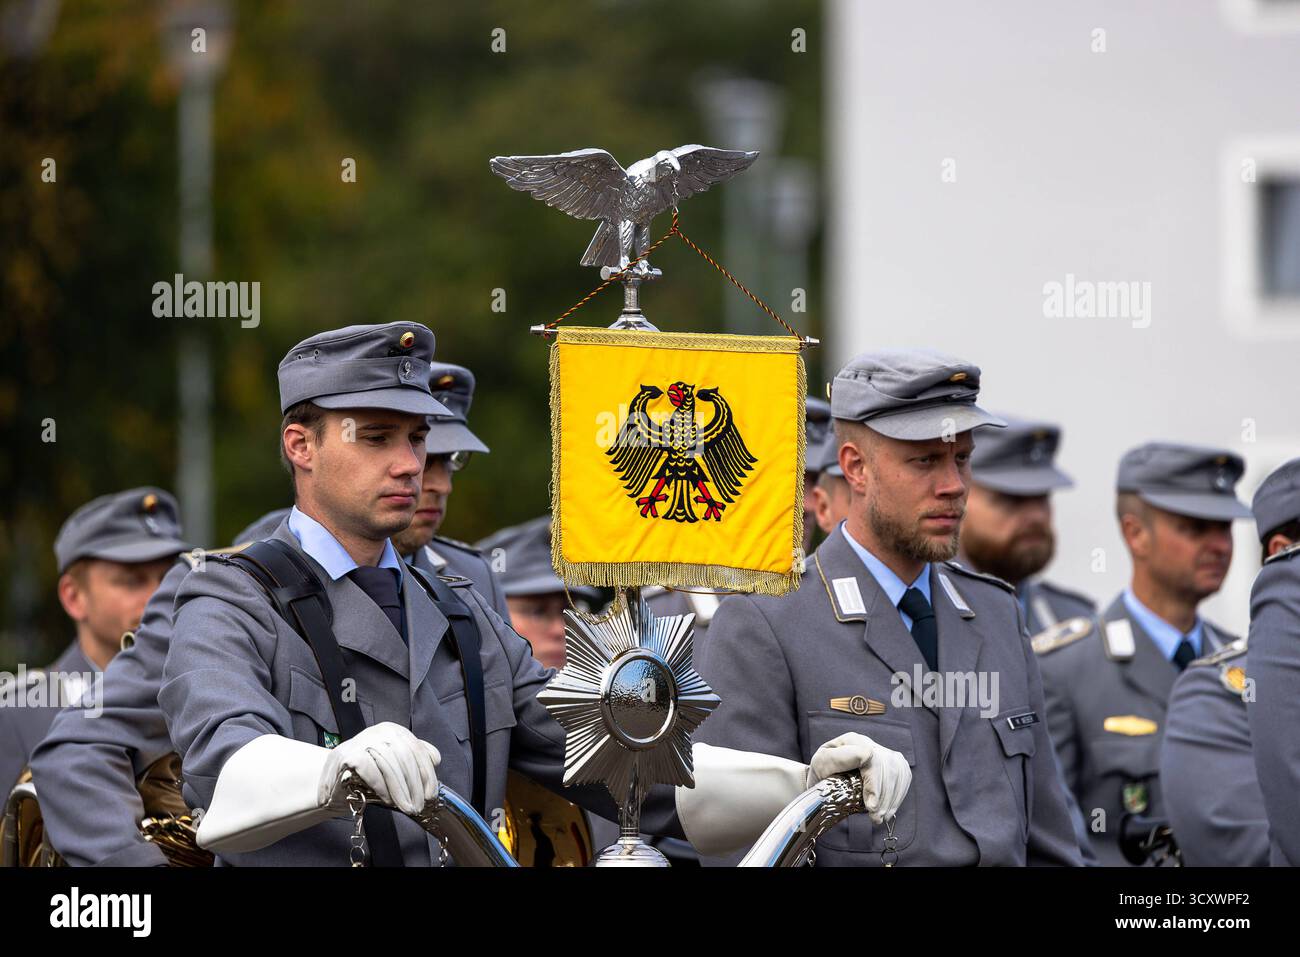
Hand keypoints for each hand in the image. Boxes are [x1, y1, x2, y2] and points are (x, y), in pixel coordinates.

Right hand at [317, 722, 440, 815]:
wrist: (332, 785)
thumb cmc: (366, 777)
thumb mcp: (393, 765)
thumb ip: (413, 758)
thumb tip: (435, 759)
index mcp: (393, 731)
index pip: (416, 750)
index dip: (426, 774)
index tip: (430, 795)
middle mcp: (379, 731)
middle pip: (405, 757)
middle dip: (414, 785)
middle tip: (418, 806)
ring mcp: (362, 740)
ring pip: (389, 764)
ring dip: (400, 790)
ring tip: (405, 807)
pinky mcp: (347, 754)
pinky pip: (369, 769)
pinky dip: (381, 786)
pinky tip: (387, 799)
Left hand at [808, 732, 910, 823]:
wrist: (824, 778)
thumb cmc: (821, 772)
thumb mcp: (821, 764)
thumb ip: (839, 758)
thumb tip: (867, 755)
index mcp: (852, 740)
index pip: (870, 758)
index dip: (873, 784)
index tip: (871, 806)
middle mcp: (869, 743)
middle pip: (888, 767)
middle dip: (884, 796)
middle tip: (876, 817)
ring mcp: (882, 751)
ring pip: (898, 772)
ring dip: (892, 798)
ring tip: (881, 817)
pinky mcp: (892, 762)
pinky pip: (904, 775)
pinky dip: (899, 794)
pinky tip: (890, 809)